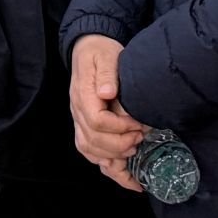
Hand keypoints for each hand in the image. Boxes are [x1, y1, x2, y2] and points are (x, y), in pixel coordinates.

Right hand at [69, 35, 145, 169]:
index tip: (137, 124)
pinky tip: (122, 168)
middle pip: (92, 140)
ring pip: (89, 150)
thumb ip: (107, 73)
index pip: (96, 121)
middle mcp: (77, 111)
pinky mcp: (85, 126)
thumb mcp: (106, 55)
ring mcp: (79, 120)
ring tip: (134, 151)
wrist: (88, 49)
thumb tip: (107, 92)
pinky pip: (89, 151)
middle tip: (140, 138)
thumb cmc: (100, 52)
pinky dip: (104, 163)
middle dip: (119, 145)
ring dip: (112, 156)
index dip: (119, 128)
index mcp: (82, 95)